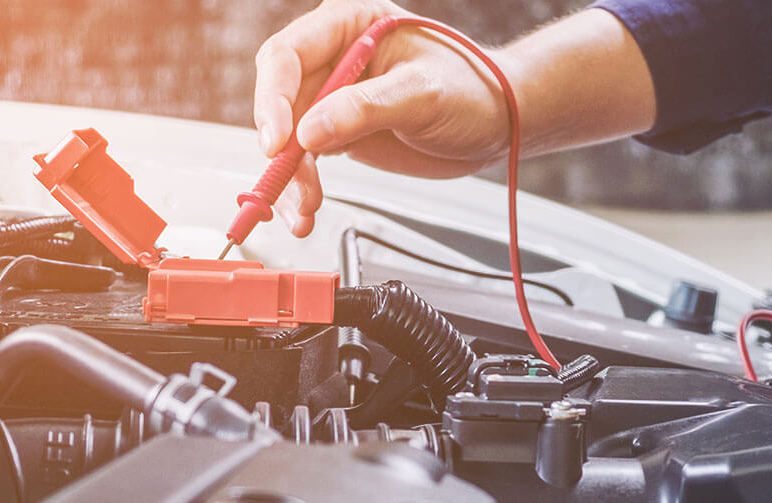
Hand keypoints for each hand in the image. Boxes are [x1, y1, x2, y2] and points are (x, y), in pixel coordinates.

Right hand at [253, 0, 510, 235]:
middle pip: (280, 100)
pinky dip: (301, 187)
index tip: (279, 141)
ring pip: (287, 138)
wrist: (496, 123)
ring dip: (289, 177)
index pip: (288, 55)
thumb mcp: (424, 94)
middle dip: (281, 149)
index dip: (274, 99)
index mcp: (350, 23)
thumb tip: (310, 131)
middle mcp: (333, 56)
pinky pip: (304, 159)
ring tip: (304, 210)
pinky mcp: (337, 130)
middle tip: (292, 184)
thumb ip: (366, 108)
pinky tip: (305, 209)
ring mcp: (332, 95)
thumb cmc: (474, 90)